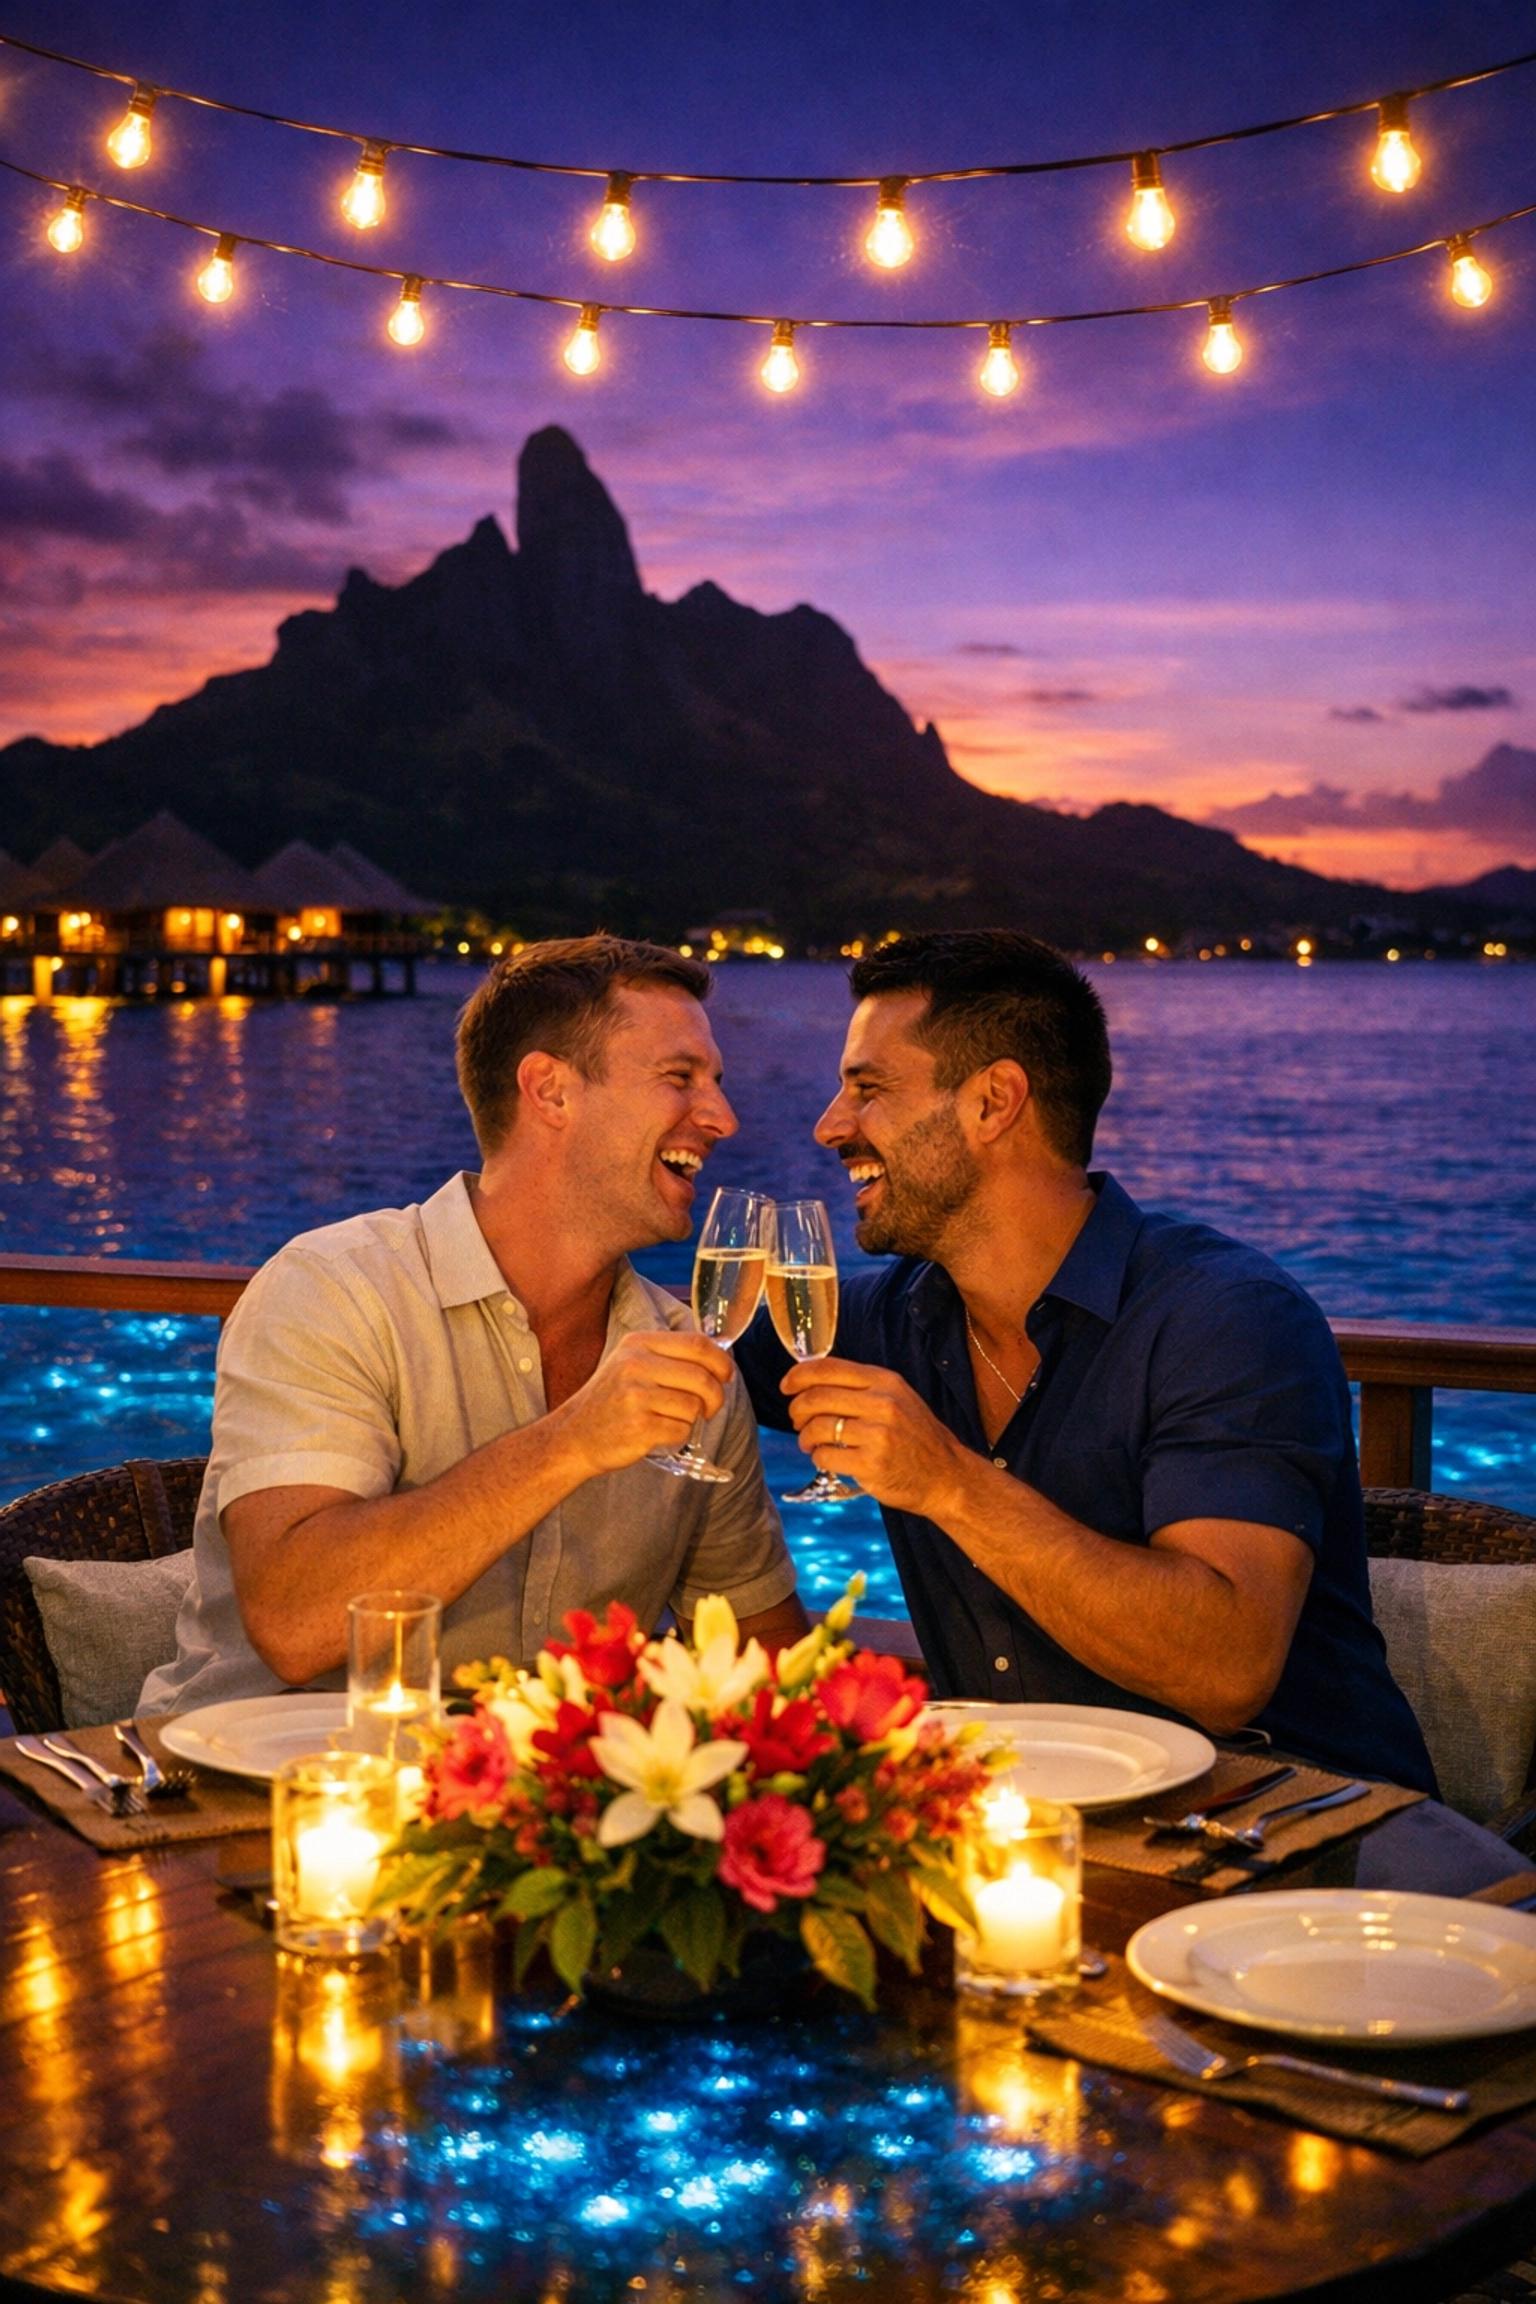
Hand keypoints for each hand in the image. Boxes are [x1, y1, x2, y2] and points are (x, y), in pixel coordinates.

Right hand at [558, 1329, 732, 1477]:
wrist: (574, 1435)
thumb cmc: (612, 1400)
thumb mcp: (631, 1363)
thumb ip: (669, 1357)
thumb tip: (720, 1359)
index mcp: (639, 1343)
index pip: (697, 1344)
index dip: (721, 1361)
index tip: (727, 1375)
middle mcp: (635, 1365)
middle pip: (702, 1377)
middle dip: (716, 1396)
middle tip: (711, 1408)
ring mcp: (636, 1396)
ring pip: (694, 1406)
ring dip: (693, 1418)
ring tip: (672, 1419)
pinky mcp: (639, 1426)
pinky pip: (682, 1430)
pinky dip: (679, 1435)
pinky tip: (659, 1432)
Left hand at [781, 1356, 968, 1515]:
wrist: (946, 1476)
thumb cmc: (916, 1437)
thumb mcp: (898, 1398)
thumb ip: (861, 1387)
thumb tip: (811, 1381)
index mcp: (885, 1381)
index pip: (829, 1368)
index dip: (799, 1375)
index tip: (786, 1386)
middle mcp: (882, 1403)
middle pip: (817, 1397)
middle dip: (797, 1409)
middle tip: (796, 1420)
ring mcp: (878, 1434)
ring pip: (818, 1427)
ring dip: (805, 1437)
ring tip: (809, 1444)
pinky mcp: (871, 1464)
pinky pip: (826, 1456)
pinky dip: (819, 1457)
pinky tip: (827, 1458)